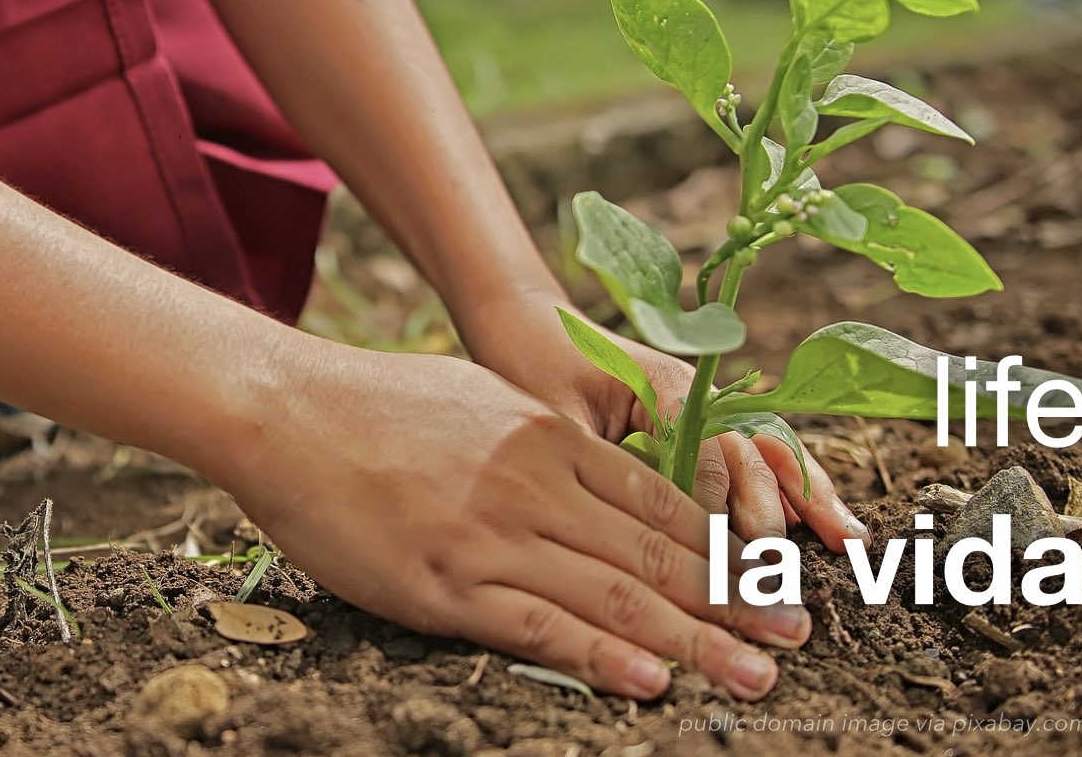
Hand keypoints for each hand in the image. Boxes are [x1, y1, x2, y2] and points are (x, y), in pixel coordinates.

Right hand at [212, 345, 810, 699]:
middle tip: (797, 636)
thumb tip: (594, 471)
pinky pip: (536, 626)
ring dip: (695, 640)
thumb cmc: (375, 403)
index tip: (776, 581)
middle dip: (735, 600)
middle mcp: (535, 485)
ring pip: (613, 597)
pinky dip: (600, 657)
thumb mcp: (480, 399)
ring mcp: (491, 536)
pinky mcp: (443, 583)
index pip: (661, 503)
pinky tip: (651, 682)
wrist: (284, 410)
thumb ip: (543, 441)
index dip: (727, 549)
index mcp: (549, 437)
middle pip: (656, 554)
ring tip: (755, 673)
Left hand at [456, 289, 868, 549]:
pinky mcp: (703, 418)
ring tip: (851, 543)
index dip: (717, 511)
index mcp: (665, 385)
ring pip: (770, 452)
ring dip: (810, 498)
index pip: (709, 455)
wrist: (523, 321)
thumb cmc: (531, 367)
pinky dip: (791, 487)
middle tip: (784, 571)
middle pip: (753, 454)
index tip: (727, 563)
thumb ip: (605, 466)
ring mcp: (707, 402)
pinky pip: (757, 454)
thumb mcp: (557, 420)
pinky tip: (821, 526)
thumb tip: (644, 530)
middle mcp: (699, 392)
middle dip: (776, 513)